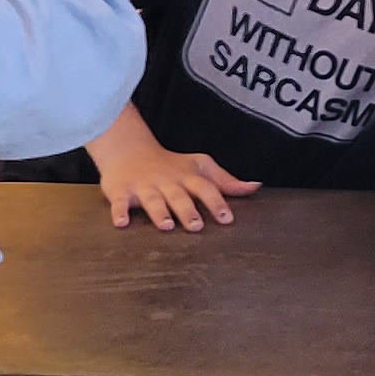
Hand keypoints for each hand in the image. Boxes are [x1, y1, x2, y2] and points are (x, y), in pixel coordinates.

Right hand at [92, 131, 264, 229]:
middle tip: (196, 226)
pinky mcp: (121, 191)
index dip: (216, 202)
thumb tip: (255, 187)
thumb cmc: (170, 164)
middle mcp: (167, 182)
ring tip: (166, 226)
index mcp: (187, 177)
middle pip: (179, 196)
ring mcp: (143, 187)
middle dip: (187, 210)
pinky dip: (119, 212)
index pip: (205, 188)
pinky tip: (121, 224)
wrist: (129, 149)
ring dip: (159, 212)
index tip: (226, 219)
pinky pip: (119, 203)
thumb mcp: (199, 167)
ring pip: (152, 200)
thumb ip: (226, 181)